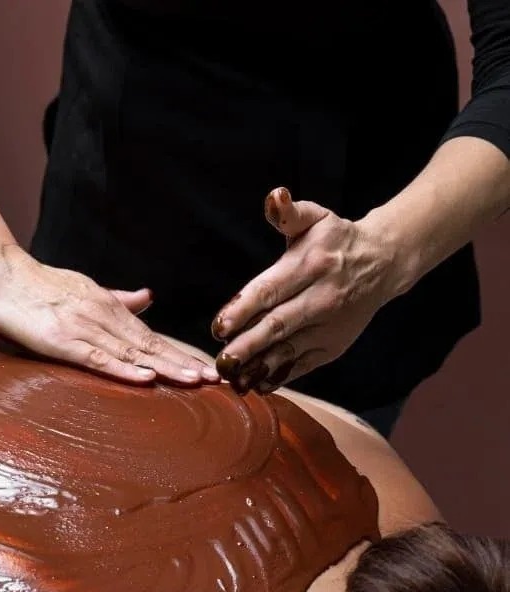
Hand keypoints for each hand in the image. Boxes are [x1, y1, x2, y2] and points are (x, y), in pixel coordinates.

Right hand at [0, 244, 218, 384]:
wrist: (0, 273)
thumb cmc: (39, 285)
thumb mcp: (86, 288)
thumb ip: (118, 298)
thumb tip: (148, 298)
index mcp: (110, 307)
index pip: (153, 335)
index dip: (181, 353)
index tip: (207, 368)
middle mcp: (104, 316)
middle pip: (151, 345)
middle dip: (184, 363)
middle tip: (216, 380)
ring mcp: (84, 328)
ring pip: (132, 353)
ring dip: (165, 368)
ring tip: (194, 382)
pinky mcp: (62, 342)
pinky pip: (98, 359)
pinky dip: (124, 370)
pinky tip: (147, 378)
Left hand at [211, 188, 397, 392]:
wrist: (383, 263)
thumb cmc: (336, 240)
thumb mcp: (316, 217)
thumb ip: (288, 212)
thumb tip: (275, 197)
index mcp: (311, 266)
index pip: (271, 290)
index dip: (244, 309)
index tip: (219, 327)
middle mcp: (322, 298)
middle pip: (278, 325)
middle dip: (248, 345)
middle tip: (221, 361)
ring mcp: (329, 327)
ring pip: (289, 350)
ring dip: (259, 367)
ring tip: (233, 379)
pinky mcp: (333, 347)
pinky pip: (303, 365)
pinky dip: (280, 377)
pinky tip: (257, 384)